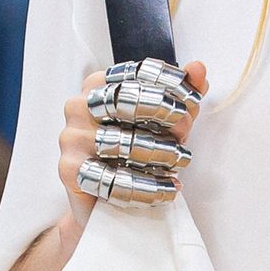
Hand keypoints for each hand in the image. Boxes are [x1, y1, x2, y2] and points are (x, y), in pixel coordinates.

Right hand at [57, 59, 206, 220]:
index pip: (139, 73)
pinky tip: (166, 189)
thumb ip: (181, 95)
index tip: (190, 106)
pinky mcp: (71, 169)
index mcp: (100, 83)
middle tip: (184, 137)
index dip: (171, 87)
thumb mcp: (163, 122)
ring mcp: (73, 136)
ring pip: (125, 143)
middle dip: (165, 120)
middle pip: (129, 102)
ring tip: (177, 167)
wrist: (104, 201)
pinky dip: (148, 188)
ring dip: (160, 158)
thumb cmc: (133, 155)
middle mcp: (81, 105)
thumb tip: (198, 69)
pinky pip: (115, 179)